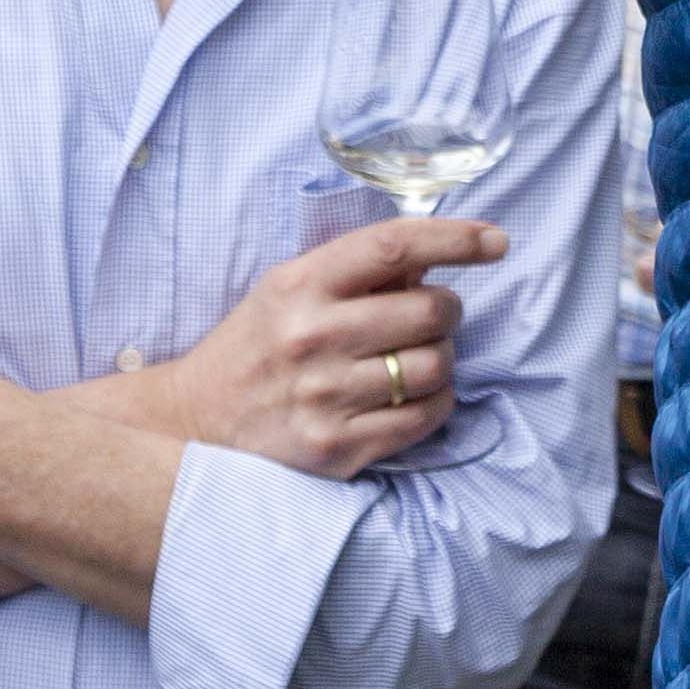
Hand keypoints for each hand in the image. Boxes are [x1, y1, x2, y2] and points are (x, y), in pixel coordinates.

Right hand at [138, 217, 498, 481]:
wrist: (194, 425)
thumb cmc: (256, 346)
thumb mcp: (288, 289)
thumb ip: (354, 272)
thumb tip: (434, 259)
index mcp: (300, 284)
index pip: (394, 245)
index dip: (455, 237)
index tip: (496, 241)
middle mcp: (313, 337)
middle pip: (429, 311)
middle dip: (447, 309)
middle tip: (433, 315)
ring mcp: (326, 398)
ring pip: (434, 367)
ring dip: (443, 359)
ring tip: (417, 358)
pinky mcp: (337, 450)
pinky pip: (423, 419)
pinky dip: (436, 402)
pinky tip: (414, 394)